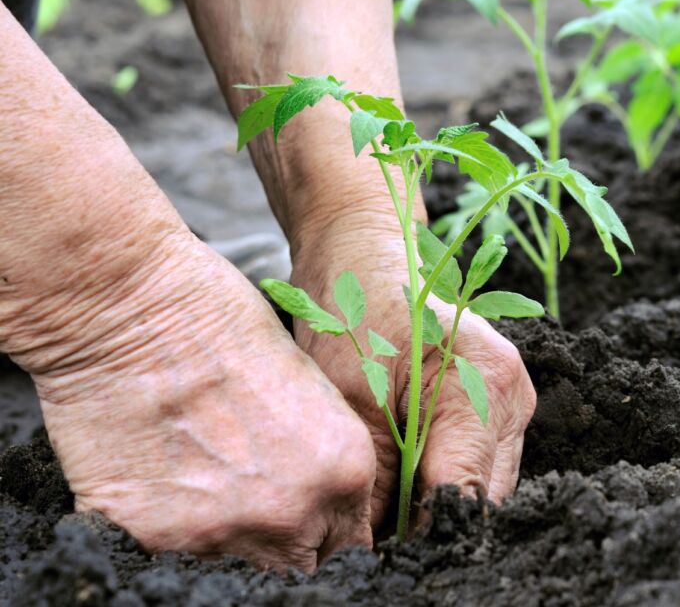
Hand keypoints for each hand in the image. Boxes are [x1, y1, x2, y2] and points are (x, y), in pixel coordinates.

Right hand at [26, 229, 376, 571]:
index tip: (309, 525)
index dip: (327, 533)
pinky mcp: (153, 537)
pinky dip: (166, 529)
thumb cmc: (221, 321)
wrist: (131, 308)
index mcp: (344, 470)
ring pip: (237, 568)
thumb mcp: (308, 385)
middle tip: (254, 502)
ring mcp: (222, 532)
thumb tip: (320, 500)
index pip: (351, 545)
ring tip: (202, 481)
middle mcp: (293, 512)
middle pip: (300, 566)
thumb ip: (322, 455)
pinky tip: (159, 478)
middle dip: (285, 543)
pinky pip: (169, 556)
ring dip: (226, 537)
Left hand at [290, 213, 536, 529]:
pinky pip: (475, 466)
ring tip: (383, 512)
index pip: (465, 495)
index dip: (421, 536)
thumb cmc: (353, 309)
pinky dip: (439, 481)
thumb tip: (373, 550)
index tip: (378, 556)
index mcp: (487, 386)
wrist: (363, 253)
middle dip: (430, 526)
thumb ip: (374, 481)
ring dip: (436, 506)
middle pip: (483, 500)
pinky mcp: (497, 407)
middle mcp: (514, 397)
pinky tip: (401, 483)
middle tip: (375, 539)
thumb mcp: (351, 400)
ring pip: (482, 489)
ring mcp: (512, 402)